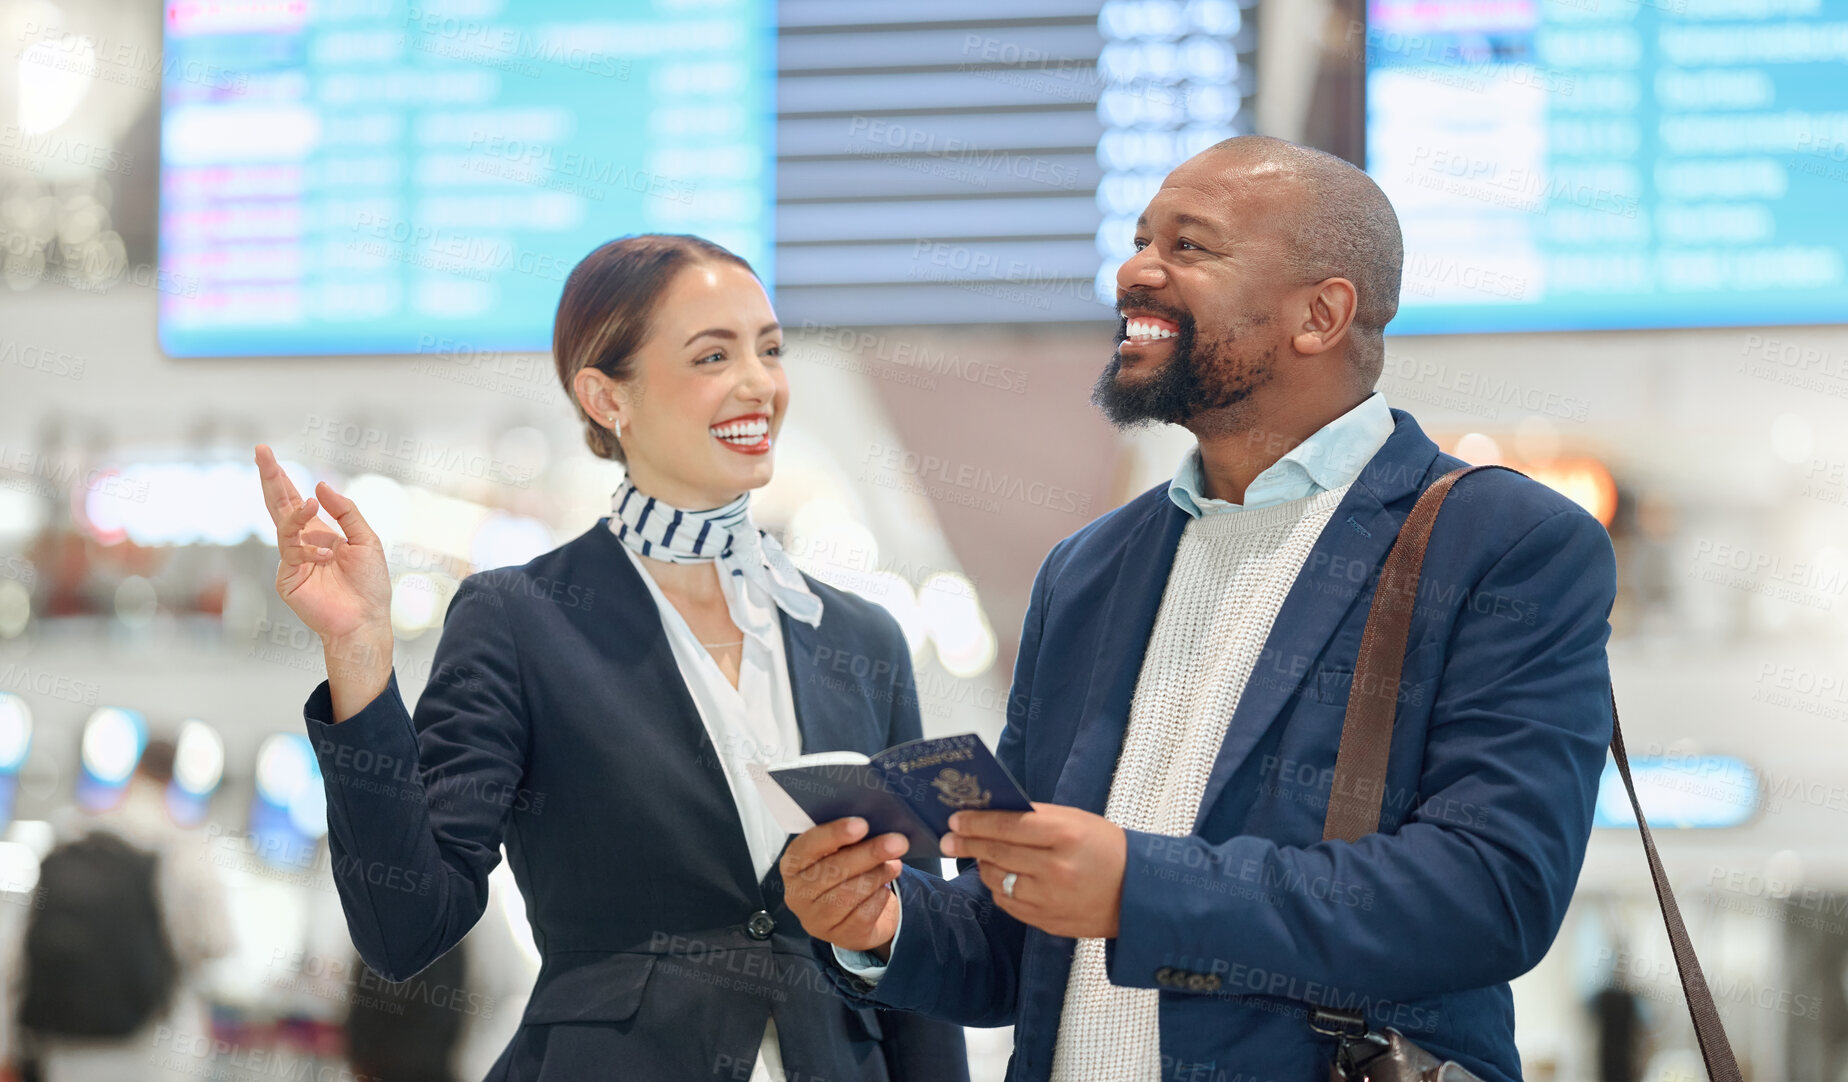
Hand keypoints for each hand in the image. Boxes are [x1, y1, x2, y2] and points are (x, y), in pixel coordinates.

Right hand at [255, 444, 392, 715]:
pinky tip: (325, 552)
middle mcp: (301, 543)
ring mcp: (291, 561)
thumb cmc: (369, 584)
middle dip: (270, 478)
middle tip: (261, 452)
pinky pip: (291, 552)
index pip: (292, 500)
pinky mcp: (287, 579)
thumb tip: (319, 485)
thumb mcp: (366, 540)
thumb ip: (345, 512)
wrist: (366, 620)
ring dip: (296, 513)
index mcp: (318, 533)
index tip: (265, 453)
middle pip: (279, 505)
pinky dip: (307, 547)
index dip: (279, 477)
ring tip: (309, 504)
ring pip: (284, 526)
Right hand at [780, 817, 906, 956]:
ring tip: (894, 864)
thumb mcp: (837, 853)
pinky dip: (878, 898)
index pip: (806, 847)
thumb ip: (845, 840)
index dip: (834, 834)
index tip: (862, 825)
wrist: (853, 913)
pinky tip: (884, 889)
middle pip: (833, 870)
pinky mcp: (838, 936)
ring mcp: (816, 919)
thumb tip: (871, 827)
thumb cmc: (843, 872)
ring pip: (849, 894)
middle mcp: (797, 894)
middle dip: (869, 853)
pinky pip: (863, 914)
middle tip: (897, 842)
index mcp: (792, 865)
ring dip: (877, 875)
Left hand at [942, 802, 1125, 938]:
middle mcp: (1056, 869)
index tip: (955, 820)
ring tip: (978, 855)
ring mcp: (1051, 900)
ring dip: (982, 866)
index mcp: (1065, 835)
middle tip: (948, 839)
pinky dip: (998, 888)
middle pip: (997, 853)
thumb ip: (1037, 817)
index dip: (976, 822)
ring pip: (997, 880)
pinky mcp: (1047, 922)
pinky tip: (999, 877)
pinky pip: (1009, 903)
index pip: (1008, 826)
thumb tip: (992, 813)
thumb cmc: (1107, 849)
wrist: (1140, 895)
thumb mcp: (1078, 821)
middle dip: (967, 844)